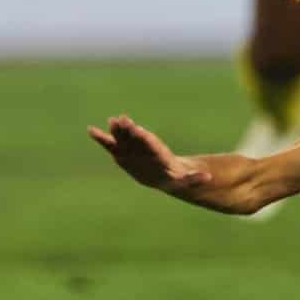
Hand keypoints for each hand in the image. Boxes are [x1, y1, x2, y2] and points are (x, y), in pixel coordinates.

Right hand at [88, 115, 211, 199]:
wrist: (166, 174)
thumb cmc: (177, 178)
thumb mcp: (187, 180)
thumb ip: (195, 178)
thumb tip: (209, 177)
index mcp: (159, 153)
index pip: (151, 144)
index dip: (145, 138)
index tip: (139, 131)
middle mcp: (145, 147)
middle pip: (136, 137)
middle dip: (130, 130)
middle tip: (122, 119)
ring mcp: (133, 149)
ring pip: (123, 138)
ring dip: (117, 131)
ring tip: (110, 122)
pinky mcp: (123, 154)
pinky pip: (111, 146)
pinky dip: (102, 139)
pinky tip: (91, 130)